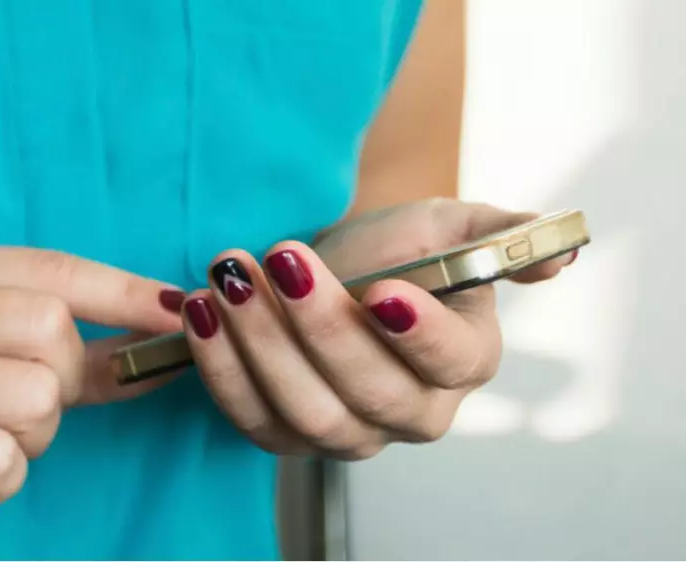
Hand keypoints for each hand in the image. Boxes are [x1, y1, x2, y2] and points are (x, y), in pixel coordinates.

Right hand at [0, 244, 181, 559]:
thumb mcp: (13, 363)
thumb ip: (90, 349)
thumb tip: (179, 329)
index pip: (50, 270)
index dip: (123, 294)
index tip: (180, 311)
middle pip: (49, 328)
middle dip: (62, 379)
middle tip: (23, 406)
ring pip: (35, 396)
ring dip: (33, 435)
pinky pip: (2, 457)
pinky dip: (3, 477)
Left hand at [183, 198, 576, 458]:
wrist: (329, 268)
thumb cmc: (388, 249)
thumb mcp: (444, 227)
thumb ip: (499, 237)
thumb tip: (562, 253)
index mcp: (463, 361)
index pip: (450, 362)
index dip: (417, 332)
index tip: (380, 289)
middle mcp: (412, 413)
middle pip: (369, 392)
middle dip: (318, 326)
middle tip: (277, 260)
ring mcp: (347, 434)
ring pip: (306, 411)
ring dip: (259, 345)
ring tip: (226, 280)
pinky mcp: (286, 436)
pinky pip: (251, 418)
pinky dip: (220, 367)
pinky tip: (198, 312)